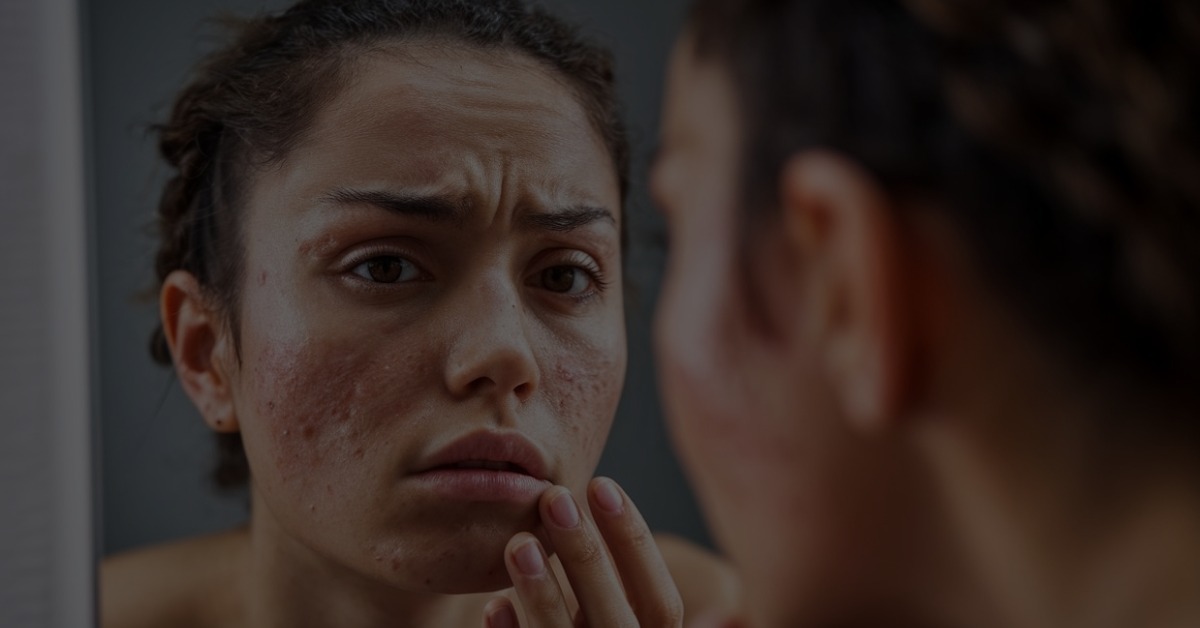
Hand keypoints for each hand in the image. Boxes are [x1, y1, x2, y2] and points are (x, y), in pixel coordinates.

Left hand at [483, 477, 684, 627]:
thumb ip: (631, 599)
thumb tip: (683, 567)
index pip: (663, 604)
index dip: (636, 544)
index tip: (602, 484)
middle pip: (616, 620)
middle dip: (586, 555)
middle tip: (555, 497)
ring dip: (543, 594)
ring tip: (518, 543)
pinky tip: (493, 606)